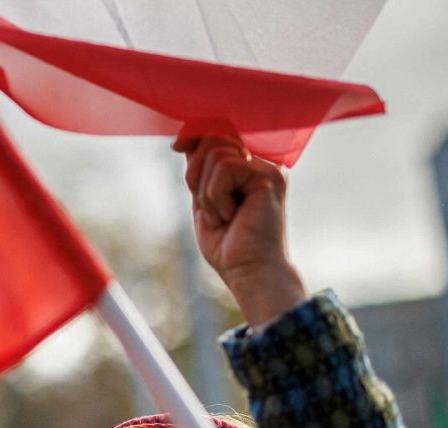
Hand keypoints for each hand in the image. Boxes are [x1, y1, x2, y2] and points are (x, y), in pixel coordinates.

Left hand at [176, 135, 305, 327]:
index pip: (219, 133)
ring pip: (216, 153)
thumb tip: (184, 139)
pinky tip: (231, 216)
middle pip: (214, 138)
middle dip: (196, 173)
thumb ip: (200, 170)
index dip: (195, 133)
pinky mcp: (270, 176)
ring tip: (223, 216)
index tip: (177, 146)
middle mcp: (261, 163)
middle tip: (207, 207)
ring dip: (207, 192)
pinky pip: (226, 169)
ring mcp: (268, 168)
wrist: (249, 272)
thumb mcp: (204, 200)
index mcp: (248, 168)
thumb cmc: (228, 245)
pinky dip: (216, 197)